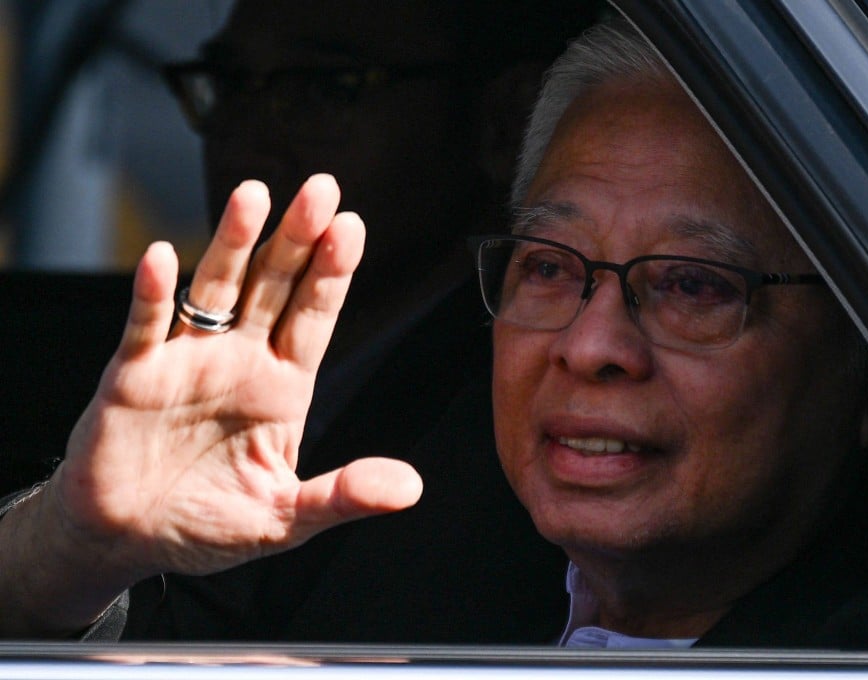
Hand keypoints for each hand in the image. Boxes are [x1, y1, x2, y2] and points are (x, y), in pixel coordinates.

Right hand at [53, 174, 422, 580]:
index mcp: (282, 386)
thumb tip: (411, 488)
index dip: (333, 274)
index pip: (315, 318)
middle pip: (274, 286)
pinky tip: (161, 258)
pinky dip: (151, 295)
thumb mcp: (287, 519)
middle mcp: (240, 361)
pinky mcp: (133, 376)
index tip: (352, 228)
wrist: (128, 540)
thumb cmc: (210, 525)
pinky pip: (144, 328)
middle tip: (322, 191)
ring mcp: (187, 361)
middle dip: (297, 239)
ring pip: (214, 290)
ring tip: (253, 195)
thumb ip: (343, 496)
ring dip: (232, 244)